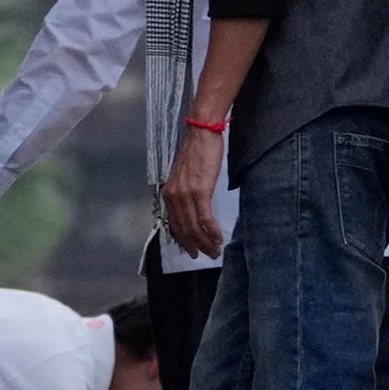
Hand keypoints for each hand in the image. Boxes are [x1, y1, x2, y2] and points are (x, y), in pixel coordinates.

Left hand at [161, 124, 226, 259]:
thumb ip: (185, 194)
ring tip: (216, 251)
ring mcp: (186, 195)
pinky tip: (219, 238)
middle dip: (197, 246)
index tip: (193, 251)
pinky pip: (205, 218)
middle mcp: (174, 197)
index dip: (185, 242)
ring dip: (207, 242)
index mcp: (169, 194)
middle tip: (209, 255)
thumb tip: (193, 211)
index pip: (175, 226)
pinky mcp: (200, 191)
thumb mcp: (185, 176)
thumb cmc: (197, 153)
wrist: (201, 134)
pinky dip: (212, 231)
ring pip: (195, 227)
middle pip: (185, 230)